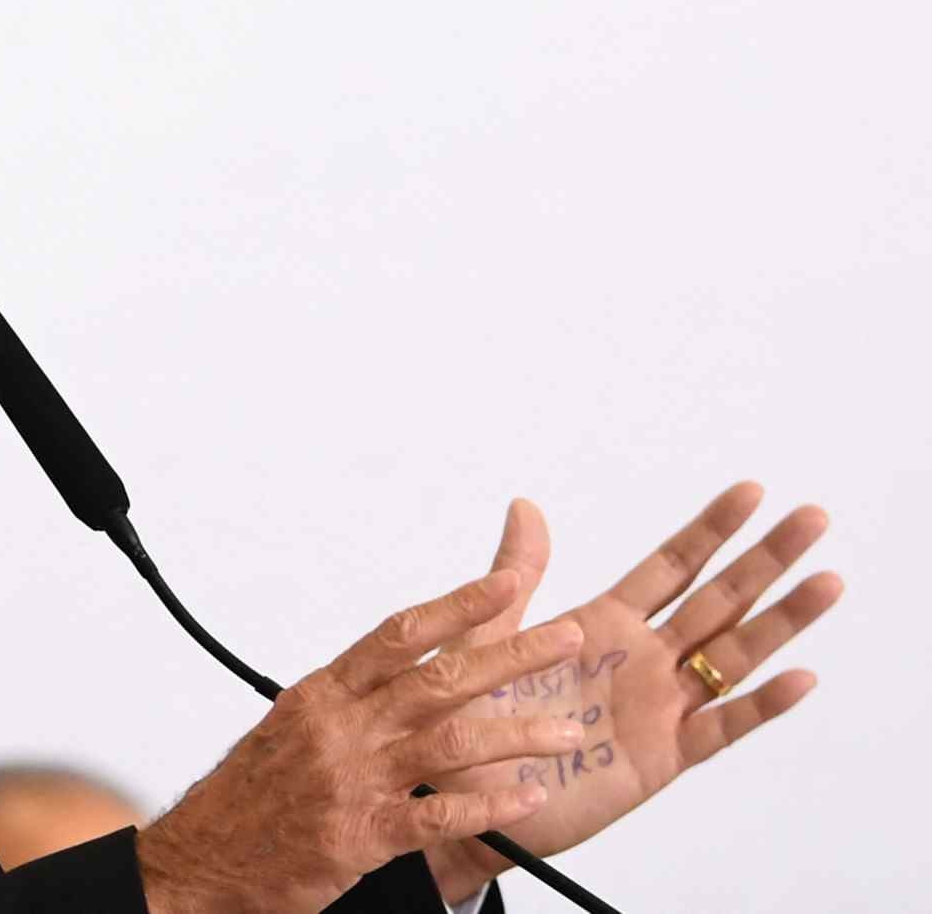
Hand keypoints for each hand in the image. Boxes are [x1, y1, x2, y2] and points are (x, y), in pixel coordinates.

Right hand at [136, 572, 588, 913]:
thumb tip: (391, 675)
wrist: (199, 859)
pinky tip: (527, 799)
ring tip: (566, 731)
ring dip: (518, 734)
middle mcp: (341, 727)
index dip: (457, 606)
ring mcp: (352, 780)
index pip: (399, 635)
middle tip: (569, 639)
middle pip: (439, 678)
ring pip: (451, 742)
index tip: (507, 584)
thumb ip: (345, 702)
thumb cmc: (247, 798)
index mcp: (323, 694)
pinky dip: (489, 807)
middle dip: (511, 655)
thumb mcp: (291, 730)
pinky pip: (438, 816)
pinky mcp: (360, 835)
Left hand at [422, 485, 842, 902]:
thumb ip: (516, 575)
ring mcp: (657, 707)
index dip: (710, 530)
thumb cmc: (467, 717)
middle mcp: (641, 660)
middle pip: (718, 600)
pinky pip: (718, 729)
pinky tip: (799, 677)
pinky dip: (759, 706)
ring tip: (826, 581)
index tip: (752, 491)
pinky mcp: (660, 758)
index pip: (670, 566)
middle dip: (765, 560)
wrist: (461, 797)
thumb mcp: (488, 635)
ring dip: (781, 621)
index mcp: (602, 624)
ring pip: (733, 657)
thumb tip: (524, 506)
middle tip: (813, 517)